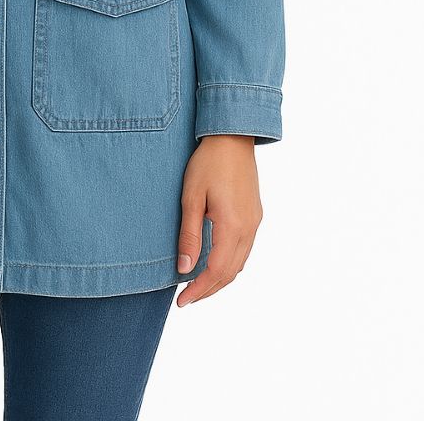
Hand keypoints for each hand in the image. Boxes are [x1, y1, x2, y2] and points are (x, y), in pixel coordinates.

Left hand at [174, 134, 261, 307]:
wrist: (232, 137)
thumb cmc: (208, 163)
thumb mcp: (191, 198)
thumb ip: (190, 236)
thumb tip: (185, 270)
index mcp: (233, 227)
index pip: (216, 272)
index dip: (198, 290)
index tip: (182, 301)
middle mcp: (248, 229)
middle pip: (230, 273)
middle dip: (209, 290)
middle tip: (187, 299)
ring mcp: (255, 222)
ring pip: (240, 263)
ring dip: (220, 279)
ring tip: (198, 285)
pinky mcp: (255, 215)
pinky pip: (244, 250)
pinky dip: (229, 264)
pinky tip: (215, 262)